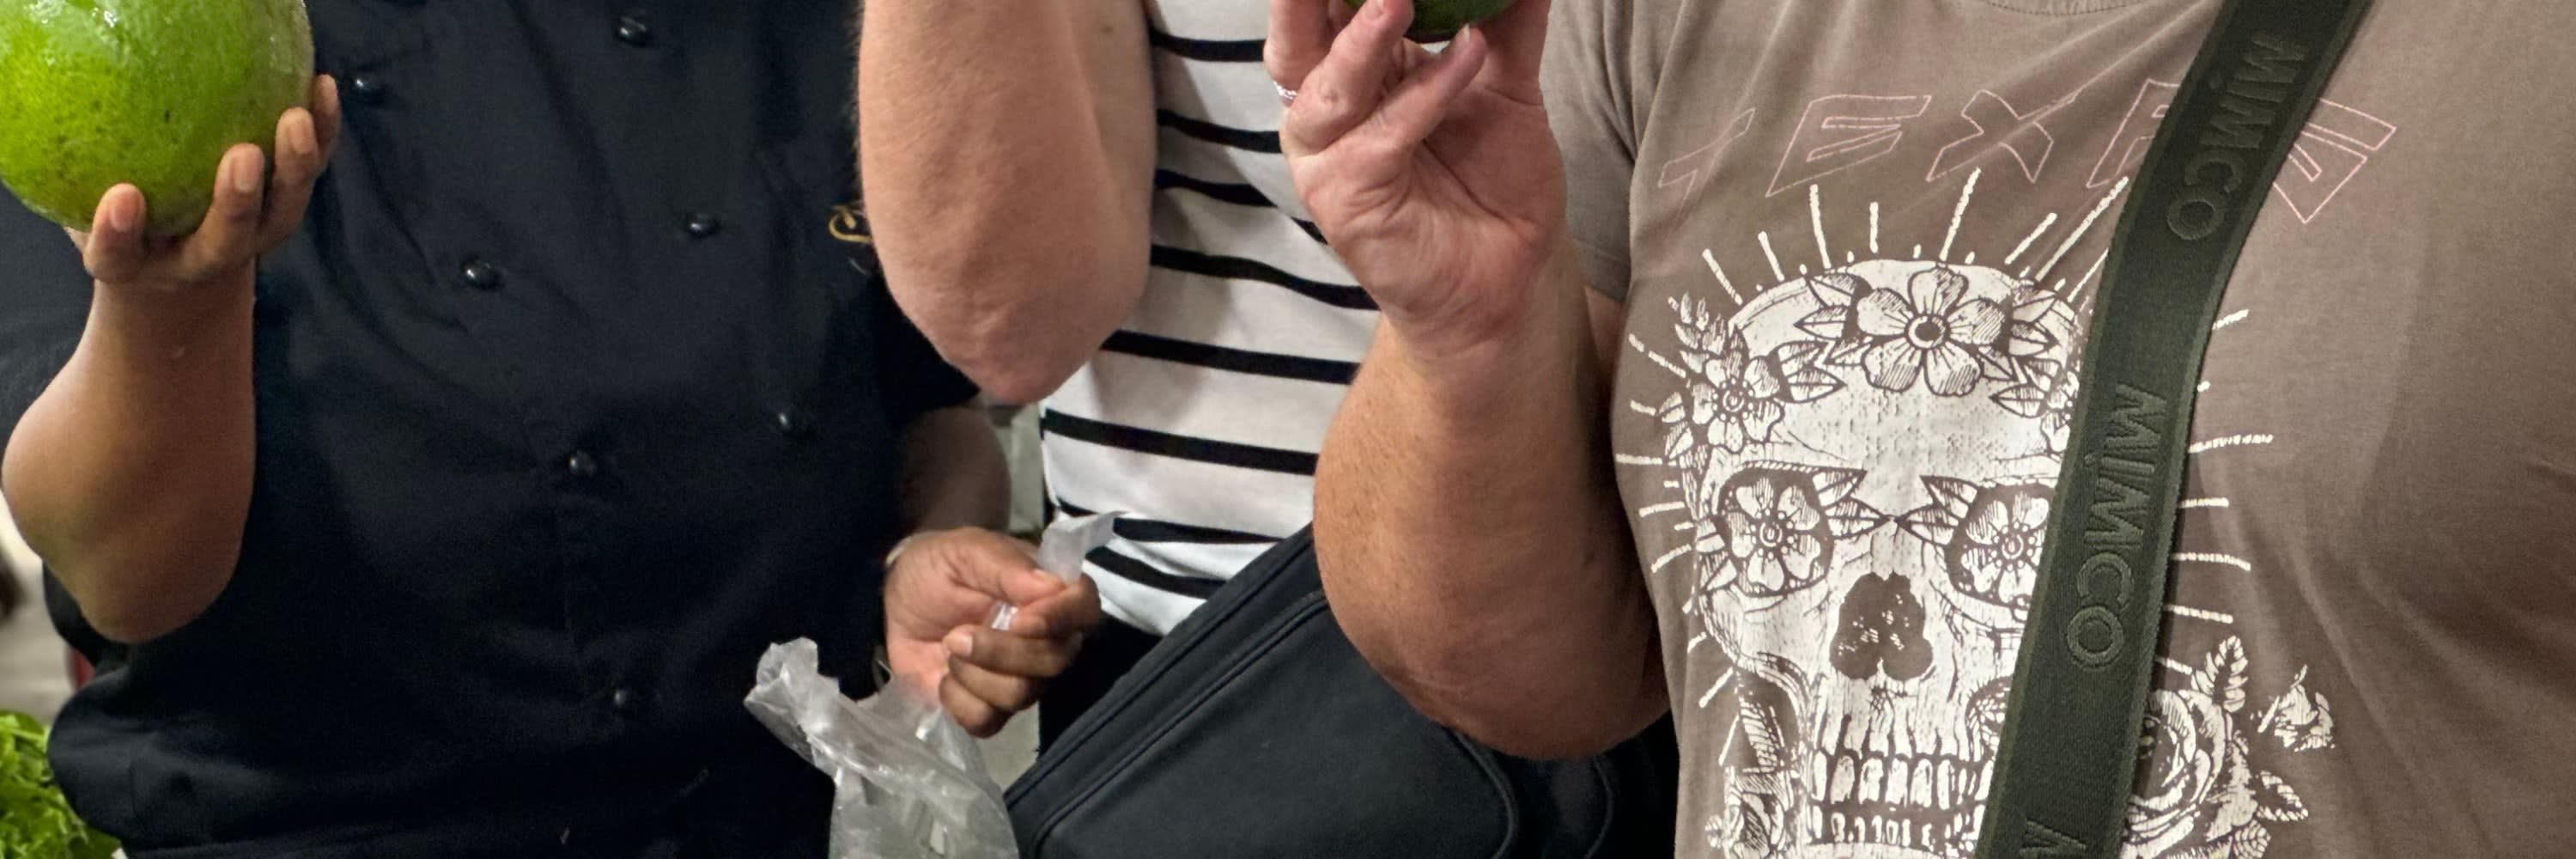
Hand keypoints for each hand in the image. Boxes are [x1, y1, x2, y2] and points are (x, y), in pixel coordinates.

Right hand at [67, 75, 342, 295]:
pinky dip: (322, 133)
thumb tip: (52, 125)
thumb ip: (81, 190)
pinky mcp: (286, 204)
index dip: (121, 233)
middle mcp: (208, 257)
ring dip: (295, 165)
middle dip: (237, 201)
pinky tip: (320, 88)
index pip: (122, 256)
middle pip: (228, 239)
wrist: (182, 263)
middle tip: (243, 156)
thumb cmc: (127, 228)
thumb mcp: (92, 214)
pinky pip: (310, 170)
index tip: (120, 198)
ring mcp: (255, 235)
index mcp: (143, 266)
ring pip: (283, 210)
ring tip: (295, 118)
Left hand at [883, 528, 1102, 736]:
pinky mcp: (990, 708)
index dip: (1059, 619)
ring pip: (1020, 694)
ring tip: (948, 647)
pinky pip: (987, 721)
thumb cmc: (938, 568)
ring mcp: (1022, 678)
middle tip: (956, 633)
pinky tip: (943, 677)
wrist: (896, 602)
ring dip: (973, 673)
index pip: (1085, 609)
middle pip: (1054, 661)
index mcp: (1050, 595)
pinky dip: (956, 701)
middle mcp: (1047, 640)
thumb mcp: (964, 551)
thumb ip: (1005, 566)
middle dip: (1001, 652)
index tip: (1019, 619)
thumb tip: (1051, 586)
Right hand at [1267, 0, 1561, 352]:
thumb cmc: (1492, 181)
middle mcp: (1327, 108)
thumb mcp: (1504, 82)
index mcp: (1353, 69)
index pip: (1327, 4)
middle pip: (1297, 34)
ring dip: (1361, 37)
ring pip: (1327, 86)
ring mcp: (1328, 157)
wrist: (1511, 278)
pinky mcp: (1345, 202)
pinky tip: (1467, 60)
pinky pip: (1378, 140)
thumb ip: (1504, 18)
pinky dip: (1422, 97)